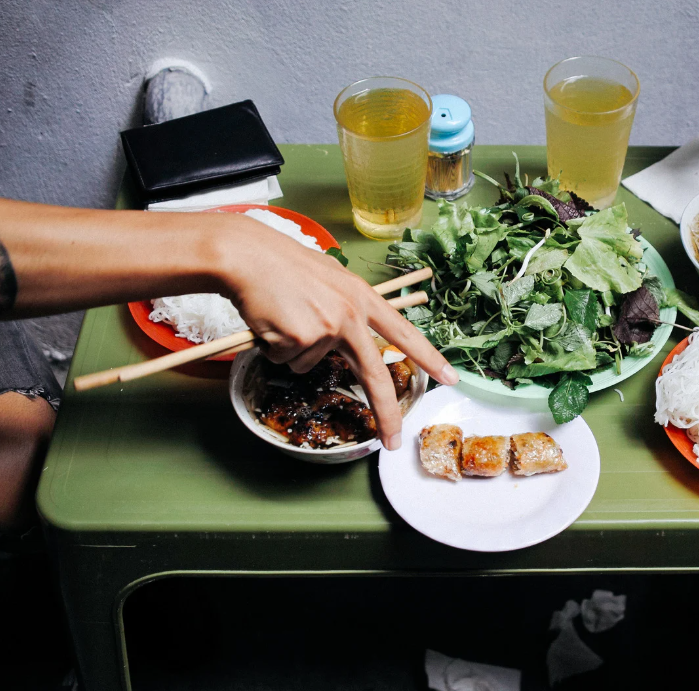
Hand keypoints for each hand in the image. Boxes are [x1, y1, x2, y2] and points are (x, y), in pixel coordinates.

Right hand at [219, 216, 457, 450]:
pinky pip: (287, 360)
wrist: (248, 256)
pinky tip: (271, 321)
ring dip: (293, 349)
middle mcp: (351, 315)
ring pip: (311, 365)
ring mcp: (327, 328)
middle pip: (373, 375)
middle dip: (385, 414)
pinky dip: (275, 347)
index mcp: (363, 298)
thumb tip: (348, 336)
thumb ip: (347, 306)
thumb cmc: (284, 266)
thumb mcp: (330, 279)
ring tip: (283, 316)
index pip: (404, 334)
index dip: (428, 358)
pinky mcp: (301, 338)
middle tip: (393, 441)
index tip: (450, 379)